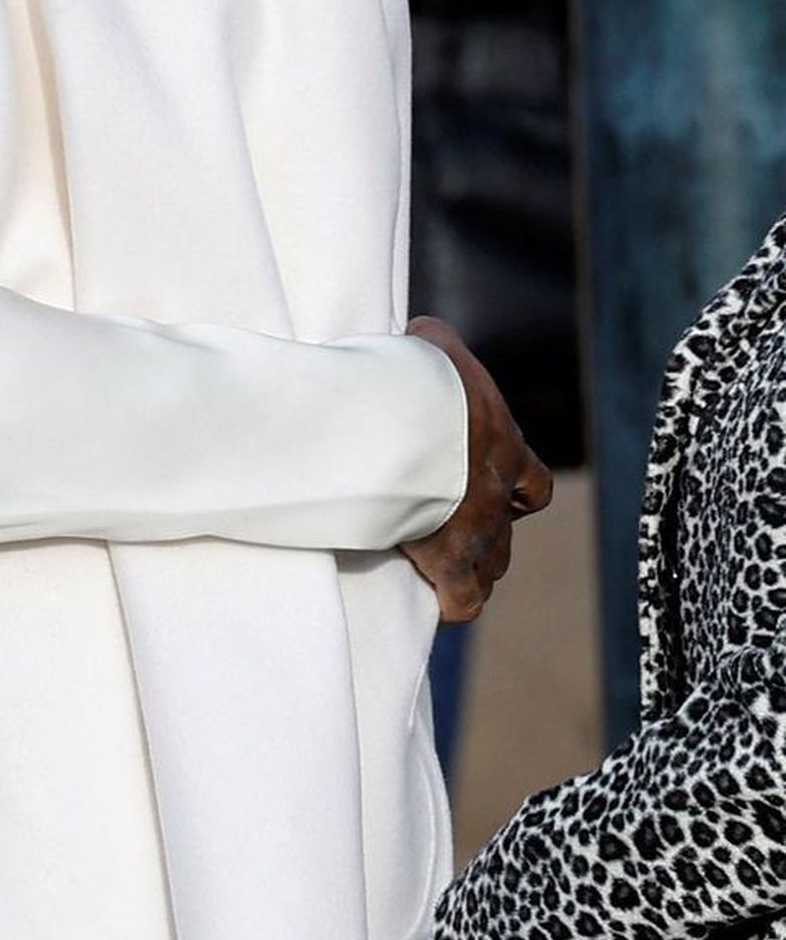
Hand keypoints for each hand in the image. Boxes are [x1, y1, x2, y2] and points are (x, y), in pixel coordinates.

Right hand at [403, 321, 552, 619]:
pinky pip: (463, 601)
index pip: (535, 485)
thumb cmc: (417, 379)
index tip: (491, 493)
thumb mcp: (432, 348)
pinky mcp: (451, 561)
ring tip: (440, 570)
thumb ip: (435, 347)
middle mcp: (501, 495)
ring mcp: (480, 532)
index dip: (518, 493)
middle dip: (487, 536)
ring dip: (473, 572)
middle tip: (452, 533)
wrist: (405, 420)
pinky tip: (434, 603)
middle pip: (510, 532)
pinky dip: (452, 604)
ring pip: (493, 568)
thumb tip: (420, 335)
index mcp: (505, 447)